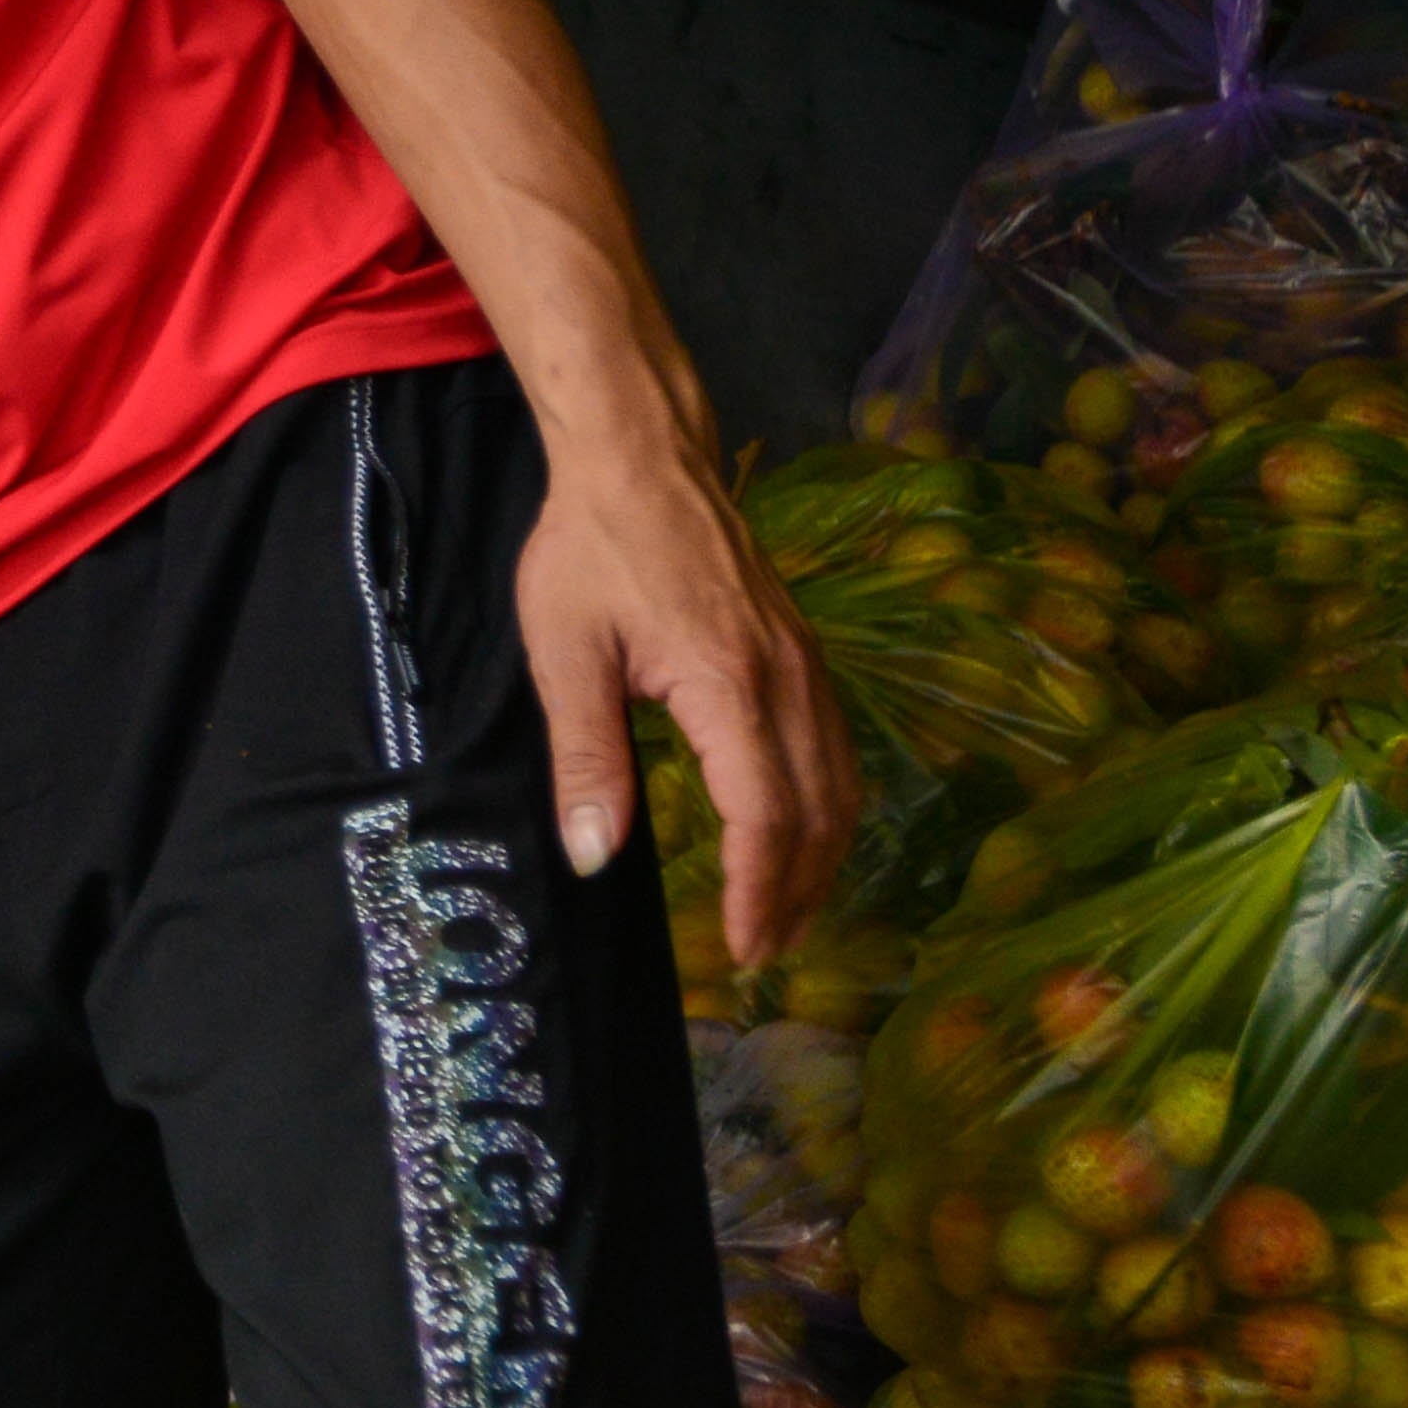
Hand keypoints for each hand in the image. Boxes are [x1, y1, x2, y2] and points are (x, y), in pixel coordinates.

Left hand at [519, 443, 857, 966]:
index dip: (754, 891)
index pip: (765, 816)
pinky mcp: (802, 648)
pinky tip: (801, 835)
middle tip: (760, 955)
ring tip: (784, 915)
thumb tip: (593, 855)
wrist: (641, 453)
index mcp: (729, 683)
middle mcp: (786, 677)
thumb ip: (586, 757)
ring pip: (840, 782)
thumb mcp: (567, 652)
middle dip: (795, 895)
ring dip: (821, 859)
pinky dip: (829, 807)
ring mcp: (804, 661)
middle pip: (817, 813)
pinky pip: (836, 745)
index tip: (737, 948)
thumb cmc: (591, 545)